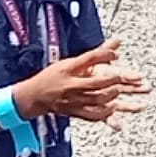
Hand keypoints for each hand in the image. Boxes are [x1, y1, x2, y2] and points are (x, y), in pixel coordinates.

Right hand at [17, 40, 150, 125]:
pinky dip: (104, 113)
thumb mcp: (70, 62)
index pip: (88, 59)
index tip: (115, 54)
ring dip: (109, 96)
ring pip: (95, 99)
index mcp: (69, 68)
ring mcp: (73, 99)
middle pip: (94, 82)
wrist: (34, 96)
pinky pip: (91, 114)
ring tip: (118, 90)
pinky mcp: (74, 111)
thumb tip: (117, 42)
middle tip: (121, 76)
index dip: (103, 56)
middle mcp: (71, 84)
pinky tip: (112, 109)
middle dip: (110, 80)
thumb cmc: (53, 76)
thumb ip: (95, 54)